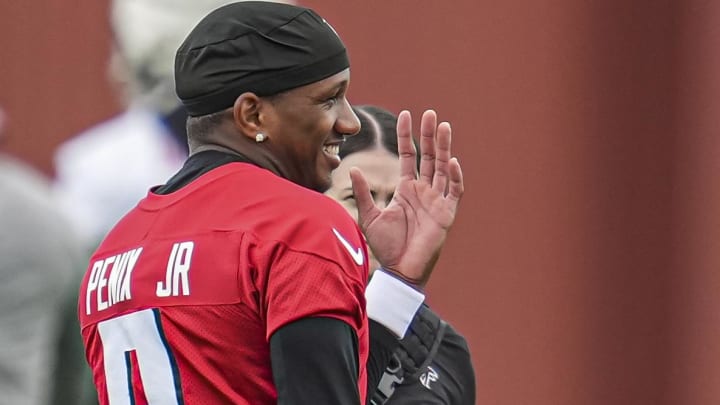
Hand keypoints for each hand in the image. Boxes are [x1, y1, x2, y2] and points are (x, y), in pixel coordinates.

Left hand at [350, 110, 463, 286]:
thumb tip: (352, 168)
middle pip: (428, 156)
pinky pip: (453, 191)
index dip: (406, 136)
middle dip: (429, 135)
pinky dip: (454, 177)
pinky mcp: (446, 214)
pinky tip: (452, 162)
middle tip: (428, 113)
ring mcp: (436, 201)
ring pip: (443, 168)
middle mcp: (424, 191)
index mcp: (407, 189)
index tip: (404, 114)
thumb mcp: (369, 216)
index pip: (409, 156)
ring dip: (444, 148)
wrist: (399, 270)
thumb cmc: (386, 247)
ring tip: (443, 126)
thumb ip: (363, 193)